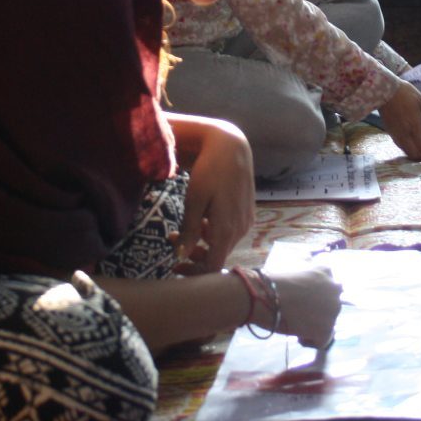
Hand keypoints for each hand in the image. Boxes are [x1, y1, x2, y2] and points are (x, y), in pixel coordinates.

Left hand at [174, 119, 255, 273]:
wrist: (232, 148)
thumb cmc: (209, 171)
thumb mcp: (194, 200)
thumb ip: (190, 230)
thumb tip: (182, 256)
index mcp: (226, 229)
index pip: (212, 266)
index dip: (194, 272)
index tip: (174, 266)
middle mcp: (240, 230)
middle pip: (217, 256)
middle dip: (194, 254)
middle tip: (172, 239)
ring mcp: (246, 222)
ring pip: (223, 245)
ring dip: (203, 242)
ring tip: (183, 226)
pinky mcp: (247, 214)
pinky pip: (230, 233)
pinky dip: (214, 232)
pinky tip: (203, 218)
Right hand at [263, 266, 342, 345]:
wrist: (265, 297)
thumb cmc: (272, 284)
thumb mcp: (295, 274)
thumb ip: (307, 283)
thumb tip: (307, 296)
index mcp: (325, 272)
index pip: (329, 286)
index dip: (316, 295)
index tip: (303, 300)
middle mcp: (334, 289)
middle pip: (331, 305)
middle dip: (318, 310)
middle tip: (299, 313)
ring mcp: (333, 310)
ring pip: (328, 323)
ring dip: (314, 324)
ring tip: (295, 323)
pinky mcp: (326, 329)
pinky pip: (321, 341)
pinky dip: (309, 340)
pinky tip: (296, 334)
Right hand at [380, 82, 420, 160]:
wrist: (383, 91)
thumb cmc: (406, 94)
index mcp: (415, 125)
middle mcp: (405, 133)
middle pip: (414, 154)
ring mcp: (396, 134)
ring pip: (406, 151)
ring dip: (415, 154)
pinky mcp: (390, 132)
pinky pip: (400, 145)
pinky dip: (408, 149)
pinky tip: (412, 145)